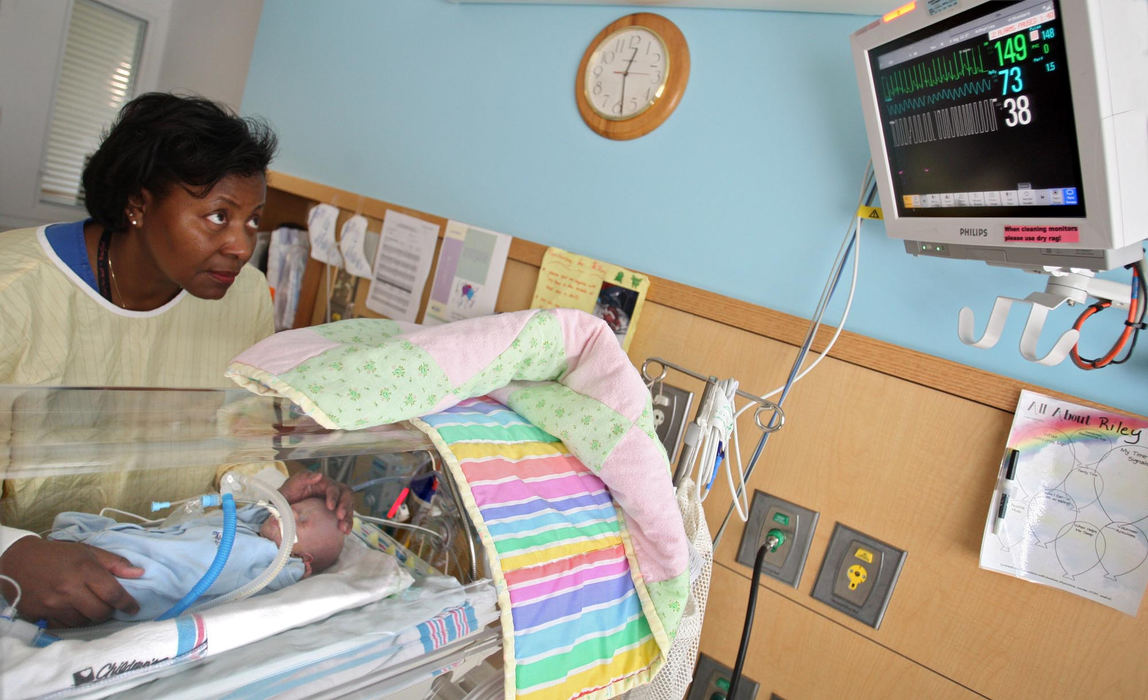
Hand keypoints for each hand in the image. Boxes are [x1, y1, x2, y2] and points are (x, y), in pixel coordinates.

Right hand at [0, 537, 142, 627]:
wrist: (17, 561)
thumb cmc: (57, 555)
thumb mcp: (87, 551)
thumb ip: (115, 563)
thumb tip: (140, 573)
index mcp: (84, 569)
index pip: (113, 593)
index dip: (127, 603)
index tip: (134, 608)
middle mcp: (69, 589)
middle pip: (100, 612)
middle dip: (109, 611)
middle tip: (109, 605)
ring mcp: (54, 604)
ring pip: (84, 622)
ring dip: (91, 617)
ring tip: (90, 605)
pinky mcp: (41, 615)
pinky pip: (66, 626)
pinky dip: (74, 621)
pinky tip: (74, 611)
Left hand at [278, 471, 353, 533]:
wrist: (282, 510)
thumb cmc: (288, 495)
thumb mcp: (292, 484)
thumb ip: (304, 478)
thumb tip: (318, 475)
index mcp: (323, 483)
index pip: (334, 487)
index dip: (334, 496)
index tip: (330, 506)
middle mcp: (331, 492)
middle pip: (346, 495)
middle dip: (346, 506)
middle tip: (341, 516)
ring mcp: (334, 502)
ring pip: (348, 506)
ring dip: (348, 517)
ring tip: (344, 528)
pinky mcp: (334, 513)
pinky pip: (345, 517)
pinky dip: (347, 523)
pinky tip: (345, 531)